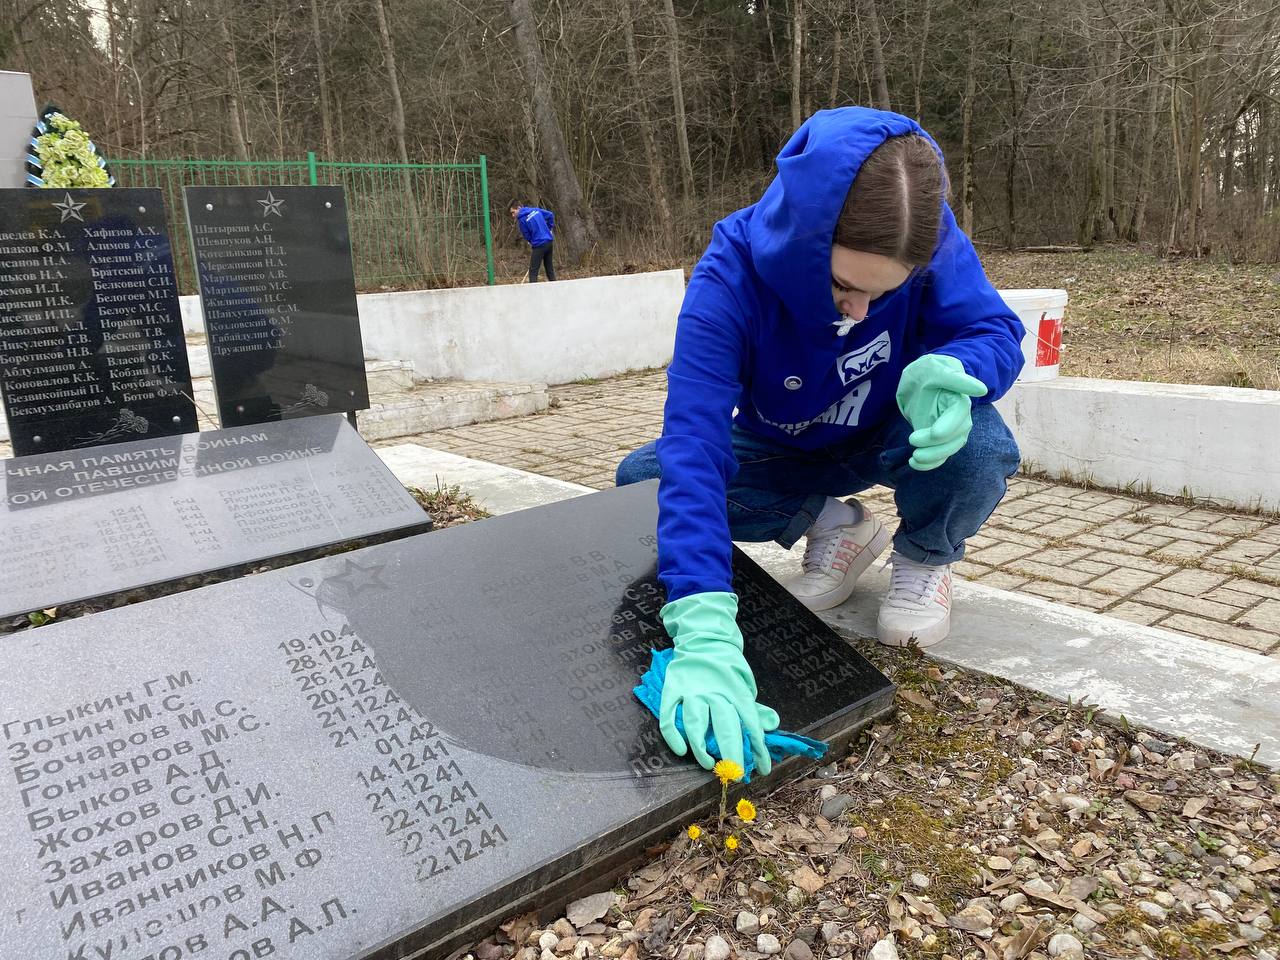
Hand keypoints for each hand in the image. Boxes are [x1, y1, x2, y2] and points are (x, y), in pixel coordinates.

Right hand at [659, 592, 780, 774]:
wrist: (703, 636)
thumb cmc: (727, 665)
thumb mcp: (745, 682)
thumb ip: (755, 706)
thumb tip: (773, 725)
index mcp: (735, 689)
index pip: (750, 721)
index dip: (757, 747)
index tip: (763, 768)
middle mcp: (714, 691)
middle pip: (724, 725)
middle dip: (731, 752)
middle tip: (735, 773)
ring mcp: (691, 690)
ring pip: (694, 722)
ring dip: (700, 746)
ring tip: (707, 764)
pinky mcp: (672, 688)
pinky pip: (668, 714)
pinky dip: (672, 734)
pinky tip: (681, 749)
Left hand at [896, 354, 987, 470]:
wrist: (919, 379)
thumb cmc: (929, 371)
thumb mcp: (938, 369)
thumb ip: (957, 379)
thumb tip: (981, 389)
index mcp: (960, 401)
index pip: (959, 417)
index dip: (948, 427)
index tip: (933, 434)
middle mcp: (958, 419)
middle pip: (956, 438)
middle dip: (937, 446)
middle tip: (912, 440)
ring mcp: (949, 431)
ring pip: (948, 450)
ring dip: (932, 458)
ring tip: (913, 458)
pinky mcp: (939, 440)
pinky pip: (939, 456)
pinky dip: (928, 464)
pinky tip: (914, 464)